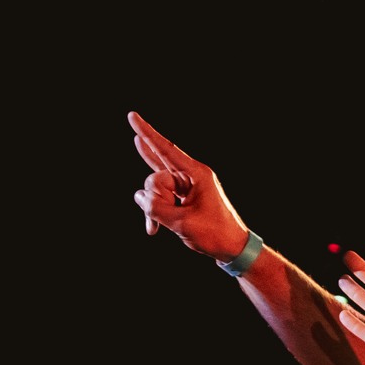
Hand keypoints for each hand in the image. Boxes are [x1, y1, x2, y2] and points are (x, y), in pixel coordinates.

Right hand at [127, 112, 255, 261]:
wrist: (233, 249)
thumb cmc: (215, 234)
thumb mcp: (182, 223)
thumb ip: (155, 208)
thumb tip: (139, 196)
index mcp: (197, 174)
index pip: (166, 149)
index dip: (146, 132)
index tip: (131, 115)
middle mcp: (191, 175)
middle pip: (156, 175)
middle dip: (153, 197)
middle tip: (165, 216)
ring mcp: (186, 185)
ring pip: (155, 188)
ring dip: (153, 210)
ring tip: (159, 229)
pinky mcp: (182, 196)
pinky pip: (159, 197)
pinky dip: (155, 213)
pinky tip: (152, 228)